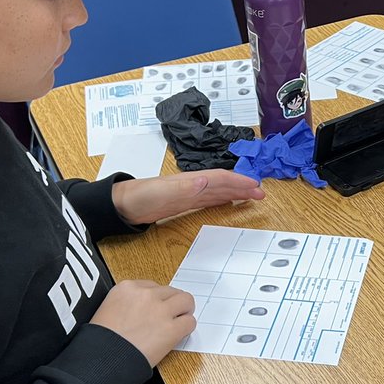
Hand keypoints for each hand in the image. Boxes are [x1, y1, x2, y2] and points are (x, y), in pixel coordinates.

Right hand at [91, 280, 195, 366]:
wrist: (100, 361)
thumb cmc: (100, 341)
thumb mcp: (107, 310)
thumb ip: (127, 303)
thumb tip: (143, 309)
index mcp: (127, 288)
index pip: (153, 286)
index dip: (157, 299)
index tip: (155, 309)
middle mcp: (145, 295)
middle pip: (171, 291)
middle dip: (172, 303)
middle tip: (171, 316)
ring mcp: (160, 311)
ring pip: (186, 301)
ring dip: (184, 311)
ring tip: (178, 322)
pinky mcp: (171, 329)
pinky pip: (190, 322)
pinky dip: (186, 328)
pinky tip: (178, 335)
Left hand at [111, 170, 264, 224]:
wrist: (122, 205)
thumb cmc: (141, 197)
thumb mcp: (163, 193)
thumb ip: (185, 188)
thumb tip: (207, 180)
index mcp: (191, 181)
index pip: (221, 178)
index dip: (239, 181)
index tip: (256, 186)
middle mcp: (193, 185)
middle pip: (223, 184)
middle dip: (243, 187)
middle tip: (261, 194)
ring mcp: (188, 193)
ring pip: (218, 191)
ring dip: (235, 193)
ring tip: (251, 197)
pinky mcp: (183, 203)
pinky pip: (208, 200)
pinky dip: (222, 200)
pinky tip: (227, 203)